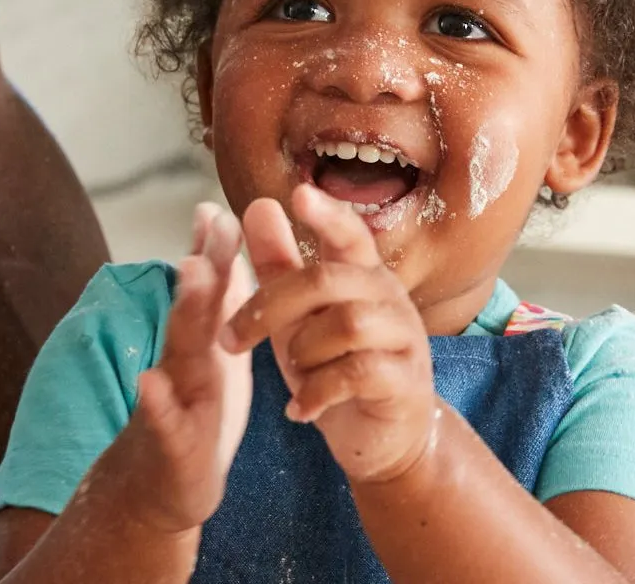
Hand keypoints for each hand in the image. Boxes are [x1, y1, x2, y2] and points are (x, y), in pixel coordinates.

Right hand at [119, 203, 254, 532]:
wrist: (161, 488)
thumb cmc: (194, 414)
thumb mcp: (208, 354)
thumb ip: (209, 301)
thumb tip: (213, 244)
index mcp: (203, 344)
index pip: (210, 291)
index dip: (215, 249)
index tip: (216, 205)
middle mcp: (185, 363)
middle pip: (195, 308)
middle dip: (206, 262)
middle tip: (215, 220)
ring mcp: (176, 401)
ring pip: (181, 352)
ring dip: (186, 310)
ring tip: (191, 270)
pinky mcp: (174, 445)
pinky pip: (166, 422)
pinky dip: (157, 403)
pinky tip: (149, 382)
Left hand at [223, 185, 436, 484]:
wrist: (381, 439)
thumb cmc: (336, 367)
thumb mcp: (298, 318)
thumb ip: (279, 265)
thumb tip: (258, 206)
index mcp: (362, 276)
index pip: (350, 234)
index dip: (327, 214)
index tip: (297, 195)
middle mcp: (388, 298)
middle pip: (326, 279)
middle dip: (269, 307)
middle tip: (229, 339)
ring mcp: (403, 339)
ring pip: (346, 324)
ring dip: (302, 353)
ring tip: (294, 379)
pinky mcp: (405, 382)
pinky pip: (357, 373)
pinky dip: (317, 393)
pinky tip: (300, 410)